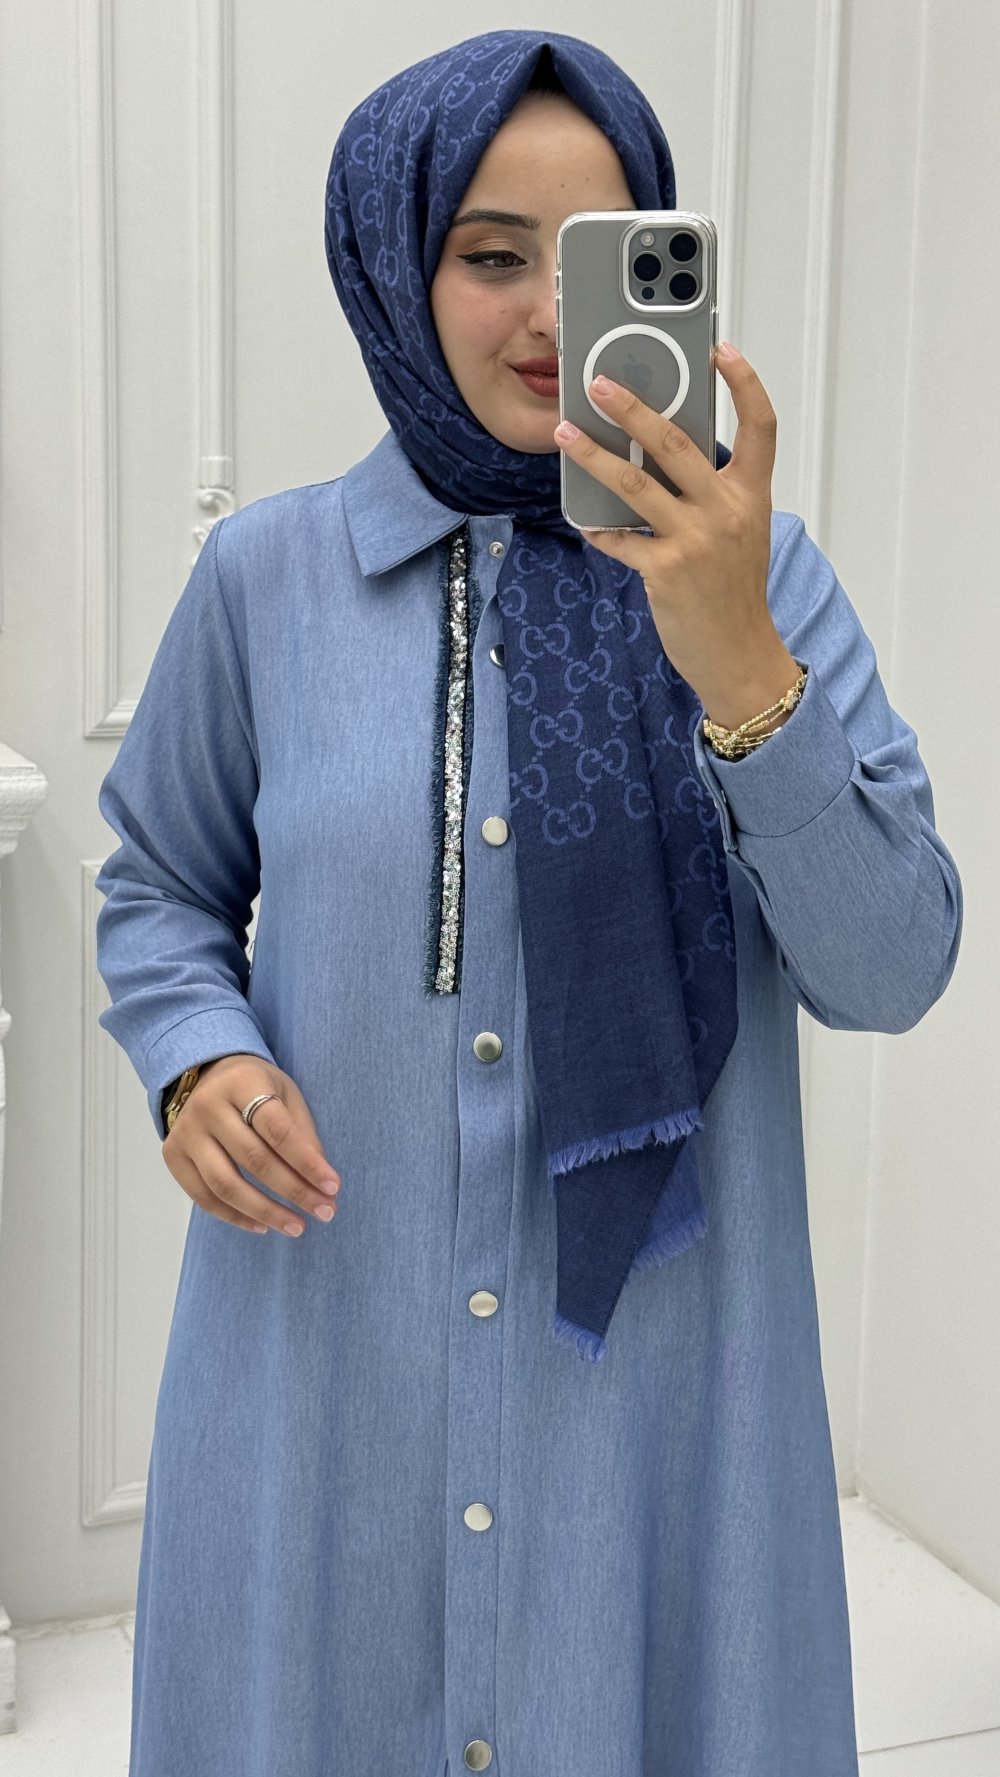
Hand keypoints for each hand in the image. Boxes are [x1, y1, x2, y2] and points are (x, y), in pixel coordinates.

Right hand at [162, 1054, 341, 1237]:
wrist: (207, 1075)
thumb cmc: (256, 1087)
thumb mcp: (286, 1095)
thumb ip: (303, 1134)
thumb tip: (322, 1184)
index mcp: (243, 1082)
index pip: (278, 1130)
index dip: (307, 1162)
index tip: (333, 1188)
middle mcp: (208, 1106)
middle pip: (254, 1159)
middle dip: (293, 1191)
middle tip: (324, 1212)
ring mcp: (186, 1132)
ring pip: (225, 1184)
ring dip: (265, 1211)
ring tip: (296, 1226)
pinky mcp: (173, 1155)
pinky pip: (203, 1197)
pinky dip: (234, 1217)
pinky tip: (262, 1225)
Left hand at [553, 345, 799, 730]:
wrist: (739, 654)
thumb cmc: (734, 592)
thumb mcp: (740, 532)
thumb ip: (712, 492)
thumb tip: (660, 454)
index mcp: (751, 495)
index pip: (761, 426)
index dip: (744, 383)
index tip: (721, 348)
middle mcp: (727, 511)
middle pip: (677, 443)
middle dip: (634, 408)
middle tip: (599, 383)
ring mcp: (696, 541)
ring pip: (636, 485)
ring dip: (595, 456)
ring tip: (566, 432)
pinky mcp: (666, 571)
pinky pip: (621, 539)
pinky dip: (599, 528)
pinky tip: (582, 518)